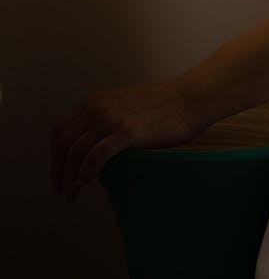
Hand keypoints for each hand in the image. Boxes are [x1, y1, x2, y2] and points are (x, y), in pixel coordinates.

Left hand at [51, 73, 205, 201]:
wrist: (190, 97)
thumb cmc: (165, 105)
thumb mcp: (126, 108)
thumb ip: (108, 123)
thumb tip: (96, 152)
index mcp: (96, 101)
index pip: (60, 130)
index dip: (55, 156)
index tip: (58, 176)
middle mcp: (98, 107)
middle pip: (62, 142)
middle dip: (57, 170)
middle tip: (62, 191)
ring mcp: (111, 118)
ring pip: (75, 151)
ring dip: (70, 177)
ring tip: (74, 194)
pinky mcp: (126, 131)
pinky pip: (95, 155)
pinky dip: (87, 171)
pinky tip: (89, 181)